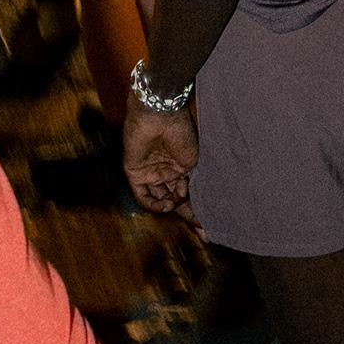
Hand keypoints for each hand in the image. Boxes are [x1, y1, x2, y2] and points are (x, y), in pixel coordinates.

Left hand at [124, 100, 199, 218]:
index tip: (209, 227)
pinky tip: (166, 204)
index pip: (188, 193)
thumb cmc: (181, 132)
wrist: (161, 114)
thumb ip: (195, 185)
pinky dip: (154, 204)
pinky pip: (142, 196)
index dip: (197, 210)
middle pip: (174, 199)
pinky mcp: (134, 173)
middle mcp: (166, 171)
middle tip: (201, 229)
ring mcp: (150, 172)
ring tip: (177, 205)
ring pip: (159, 199)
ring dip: (170, 207)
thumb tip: (205, 206)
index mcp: (181, 166)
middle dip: (188, 215)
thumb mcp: (195, 161)